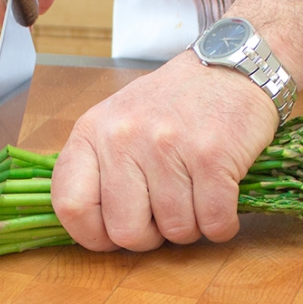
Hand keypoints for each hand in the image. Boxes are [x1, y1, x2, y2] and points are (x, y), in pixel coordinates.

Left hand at [52, 53, 279, 251]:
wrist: (231, 66)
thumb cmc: (174, 103)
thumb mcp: (118, 121)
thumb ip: (100, 168)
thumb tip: (96, 230)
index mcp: (92, 132)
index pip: (71, 206)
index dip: (95, 236)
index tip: (115, 234)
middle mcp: (123, 137)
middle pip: (126, 231)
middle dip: (152, 237)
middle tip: (166, 215)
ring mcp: (167, 146)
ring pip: (176, 231)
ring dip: (193, 226)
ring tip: (198, 196)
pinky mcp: (212, 156)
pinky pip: (214, 223)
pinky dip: (222, 225)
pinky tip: (223, 203)